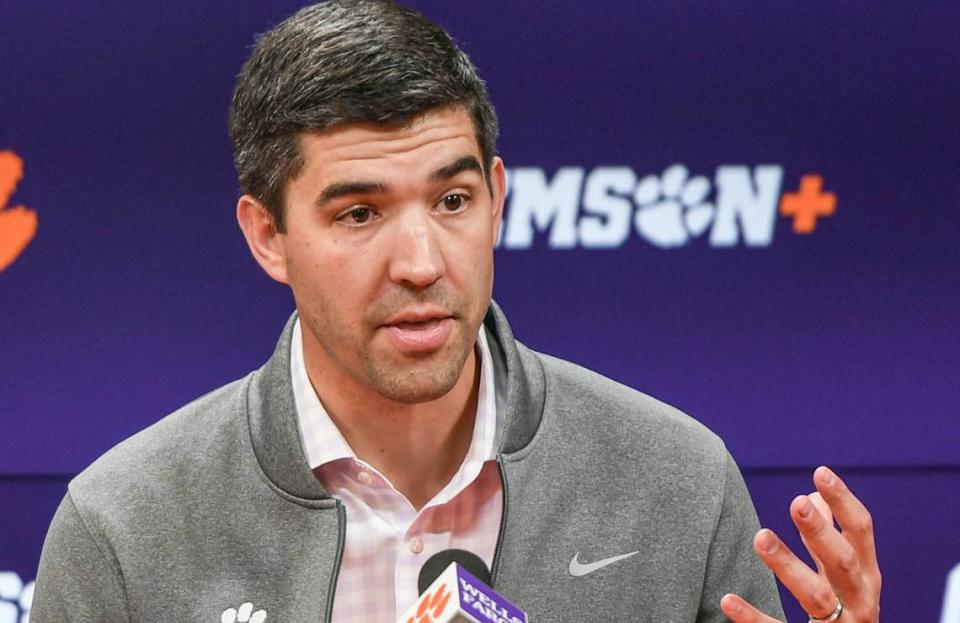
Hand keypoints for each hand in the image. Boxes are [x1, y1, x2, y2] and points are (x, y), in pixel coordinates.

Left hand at [721, 466, 880, 621]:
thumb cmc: (848, 611)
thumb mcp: (845, 574)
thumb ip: (829, 538)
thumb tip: (814, 493)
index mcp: (867, 575)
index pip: (861, 531)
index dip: (844, 501)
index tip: (820, 471)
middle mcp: (860, 601)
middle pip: (843, 563)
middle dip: (822, 533)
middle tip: (797, 502)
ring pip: (816, 597)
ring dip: (788, 566)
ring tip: (761, 537)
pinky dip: (754, 618)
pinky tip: (728, 600)